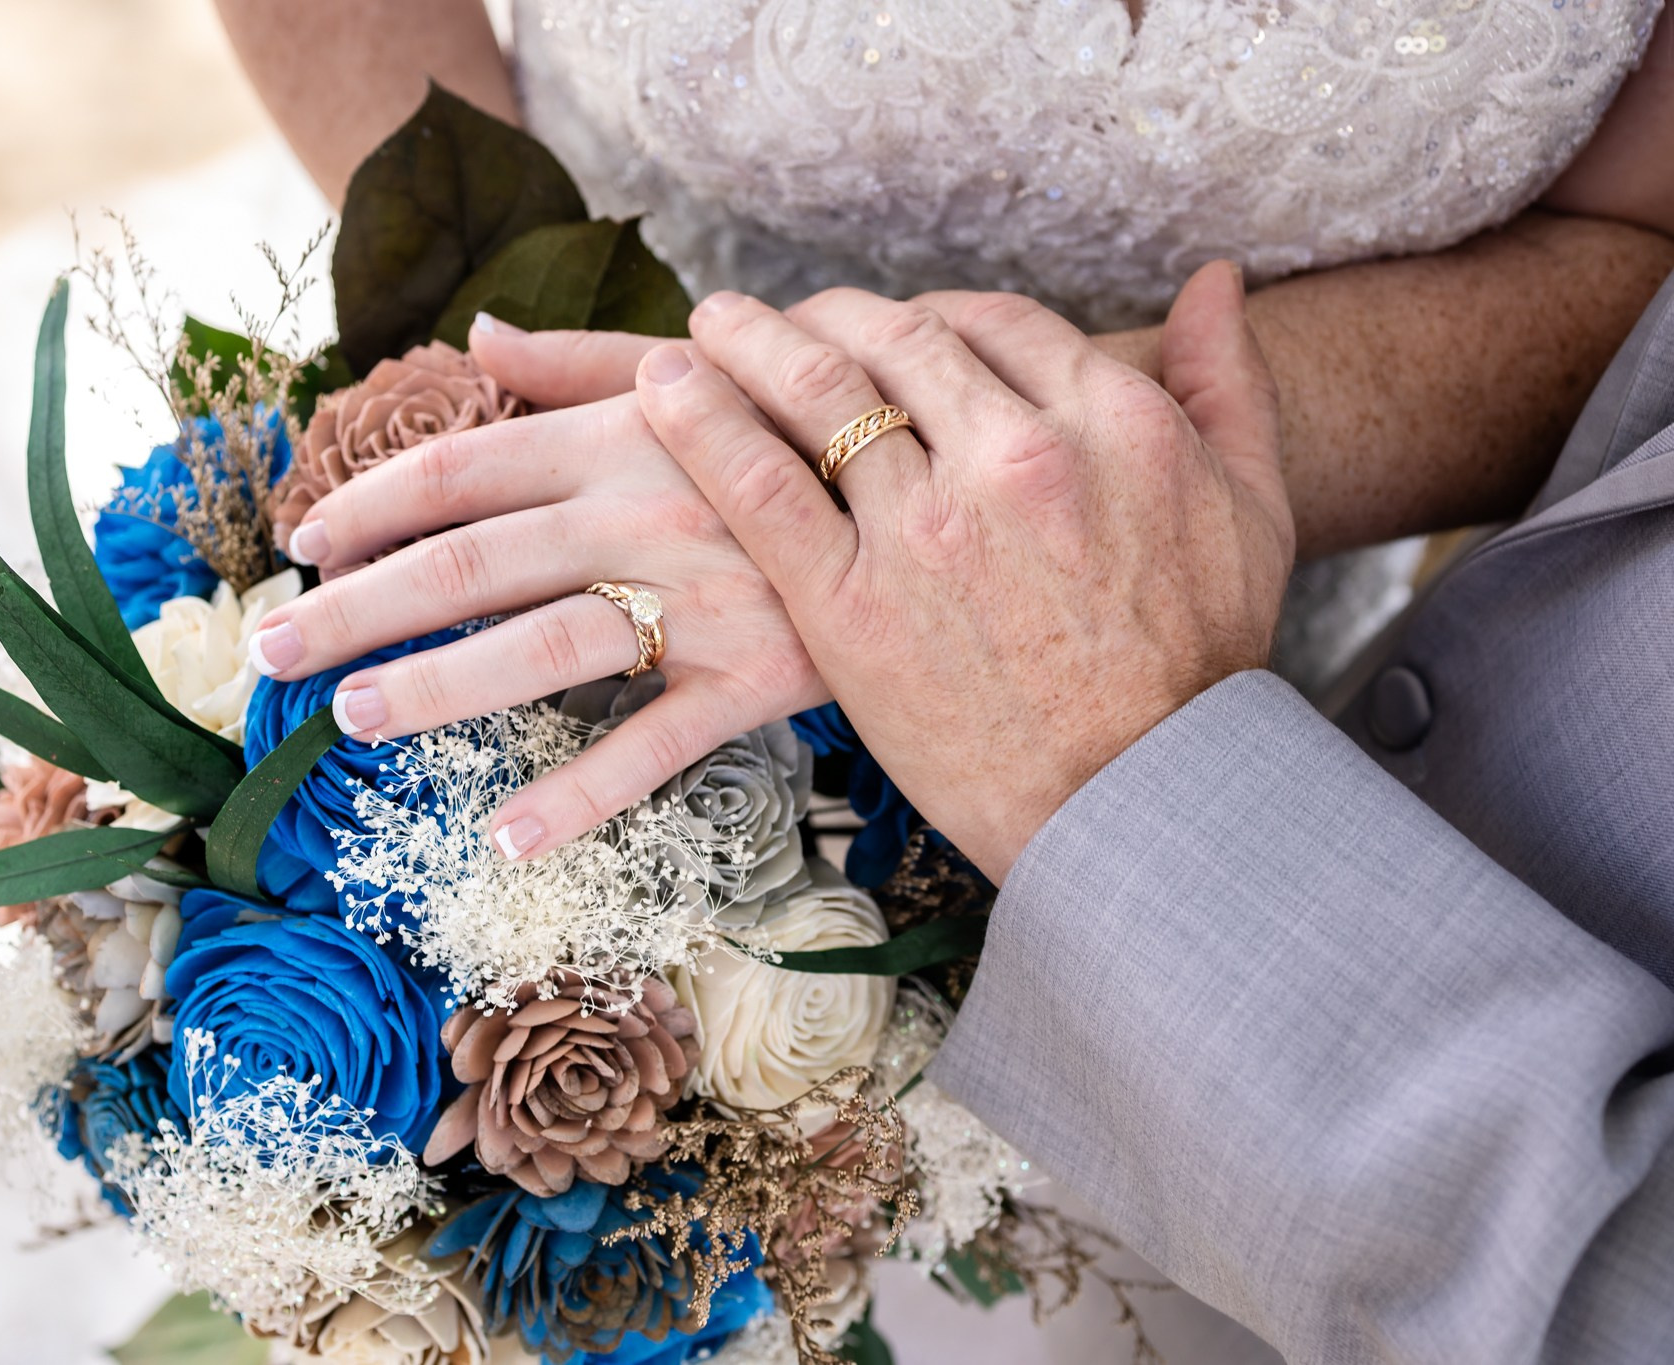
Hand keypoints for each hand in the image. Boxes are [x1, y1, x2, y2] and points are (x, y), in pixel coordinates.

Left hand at [246, 324, 824, 861]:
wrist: (940, 473)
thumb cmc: (794, 422)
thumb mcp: (695, 375)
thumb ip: (579, 362)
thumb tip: (479, 335)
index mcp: (616, 438)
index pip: (461, 472)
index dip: (368, 509)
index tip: (301, 547)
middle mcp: (641, 513)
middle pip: (469, 564)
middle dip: (357, 607)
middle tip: (272, 653)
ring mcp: (699, 600)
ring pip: (542, 650)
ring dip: (437, 687)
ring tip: (353, 717)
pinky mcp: (755, 677)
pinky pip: (657, 745)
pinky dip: (583, 795)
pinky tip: (509, 838)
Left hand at [633, 263, 1294, 880]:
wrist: (1143, 799)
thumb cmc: (1202, 664)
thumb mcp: (1252, 506)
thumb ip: (1227, 380)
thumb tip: (1214, 279)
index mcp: (1108, 419)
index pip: (991, 321)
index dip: (930, 316)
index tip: (892, 332)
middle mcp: (1014, 454)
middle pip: (896, 339)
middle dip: (832, 317)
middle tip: (786, 321)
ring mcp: (926, 526)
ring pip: (818, 390)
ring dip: (751, 340)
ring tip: (711, 325)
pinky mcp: (851, 601)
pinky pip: (759, 483)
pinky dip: (702, 422)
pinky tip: (666, 387)